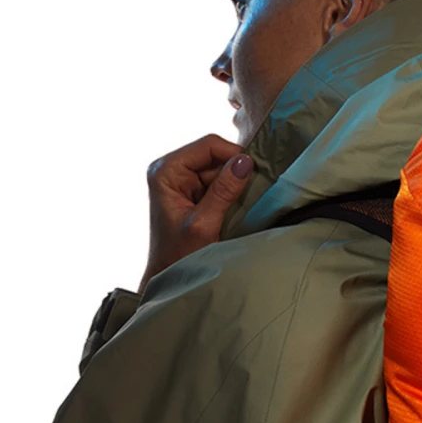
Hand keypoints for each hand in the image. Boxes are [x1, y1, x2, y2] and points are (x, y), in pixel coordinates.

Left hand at [138, 134, 254, 291]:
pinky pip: (219, 181)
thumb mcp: (204, 224)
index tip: (255, 173)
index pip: (208, 145)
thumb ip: (224, 191)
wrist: (168, 276)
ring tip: (242, 204)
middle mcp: (171, 169)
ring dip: (235, 183)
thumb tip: (246, 162)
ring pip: (220, 168)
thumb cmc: (178, 256)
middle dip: (235, 171)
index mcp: (166, 171)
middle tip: (251, 192)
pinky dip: (231, 191)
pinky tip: (236, 206)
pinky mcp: (192, 190)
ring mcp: (182, 179)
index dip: (234, 155)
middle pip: (215, 154)